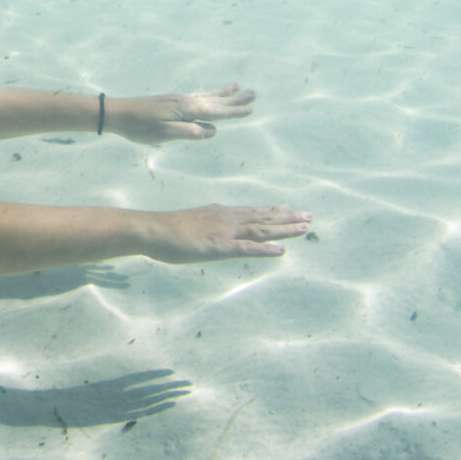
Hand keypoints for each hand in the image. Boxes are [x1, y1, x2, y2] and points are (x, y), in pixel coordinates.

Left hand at [106, 84, 255, 144]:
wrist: (118, 113)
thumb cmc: (139, 127)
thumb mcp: (164, 134)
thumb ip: (188, 132)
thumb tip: (211, 131)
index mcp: (186, 109)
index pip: (215, 112)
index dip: (233, 112)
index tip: (251, 110)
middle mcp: (185, 101)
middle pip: (215, 100)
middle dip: (235, 99)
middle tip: (254, 93)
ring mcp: (179, 99)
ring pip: (207, 95)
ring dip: (224, 93)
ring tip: (238, 86)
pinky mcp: (172, 101)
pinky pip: (197, 94)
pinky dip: (209, 92)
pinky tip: (209, 92)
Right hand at [143, 204, 311, 263]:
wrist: (152, 230)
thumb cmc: (166, 230)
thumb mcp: (191, 226)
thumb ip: (206, 227)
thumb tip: (211, 233)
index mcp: (220, 214)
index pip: (251, 212)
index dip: (272, 212)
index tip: (289, 209)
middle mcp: (227, 219)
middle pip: (262, 218)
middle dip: (287, 218)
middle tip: (308, 216)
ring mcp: (225, 232)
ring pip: (261, 230)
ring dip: (285, 230)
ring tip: (305, 228)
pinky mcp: (220, 247)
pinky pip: (248, 249)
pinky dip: (266, 250)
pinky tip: (282, 251)